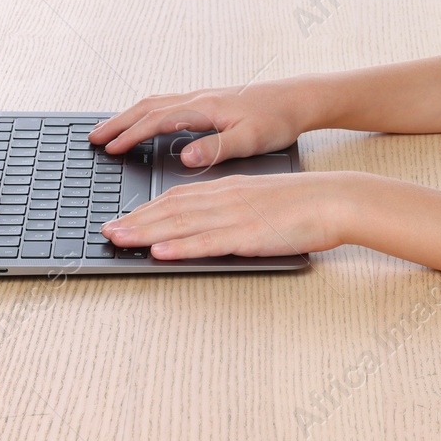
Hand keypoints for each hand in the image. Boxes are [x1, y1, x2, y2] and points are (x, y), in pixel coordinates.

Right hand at [87, 78, 319, 166]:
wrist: (298, 99)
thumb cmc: (278, 119)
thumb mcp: (250, 139)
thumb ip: (216, 148)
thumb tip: (184, 156)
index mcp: (205, 107)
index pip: (157, 120)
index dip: (131, 135)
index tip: (109, 149)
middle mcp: (199, 98)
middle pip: (148, 106)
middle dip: (118, 123)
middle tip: (94, 138)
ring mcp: (203, 98)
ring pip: (156, 103)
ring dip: (130, 116)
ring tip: (110, 131)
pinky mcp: (209, 101)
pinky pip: (167, 104)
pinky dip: (147, 113)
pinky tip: (146, 123)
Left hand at [102, 171, 360, 259]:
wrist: (334, 199)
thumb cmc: (303, 204)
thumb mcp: (260, 200)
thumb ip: (233, 210)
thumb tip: (209, 225)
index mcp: (227, 189)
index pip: (177, 197)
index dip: (146, 209)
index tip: (123, 218)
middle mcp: (224, 199)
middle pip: (170, 209)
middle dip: (134, 221)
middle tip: (106, 231)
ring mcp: (234, 216)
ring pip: (181, 224)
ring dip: (145, 232)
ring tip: (118, 239)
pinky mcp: (247, 235)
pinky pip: (207, 241)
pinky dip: (180, 247)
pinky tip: (160, 251)